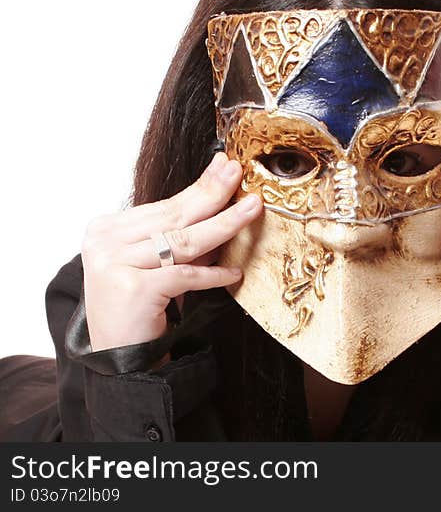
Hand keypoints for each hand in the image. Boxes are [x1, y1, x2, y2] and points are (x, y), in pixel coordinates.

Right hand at [80, 152, 262, 351]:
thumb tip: (223, 205)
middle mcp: (104, 243)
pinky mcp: (132, 289)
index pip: (164, 205)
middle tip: (239, 173)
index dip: (199, 187)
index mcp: (106, 230)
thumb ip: (179, 238)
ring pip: (183, 241)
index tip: (225, 166)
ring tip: (252, 210)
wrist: (119, 359)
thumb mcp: (156, 264)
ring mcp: (114, 265)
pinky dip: (212, 274)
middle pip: (173, 215)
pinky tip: (234, 272)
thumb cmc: (139, 308)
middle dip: (213, 192)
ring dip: (223, 224)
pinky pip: (184, 275)